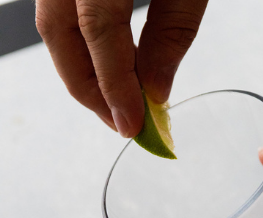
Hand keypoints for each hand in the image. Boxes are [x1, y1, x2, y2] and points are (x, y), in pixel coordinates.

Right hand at [36, 0, 207, 136]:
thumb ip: (172, 30)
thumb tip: (156, 88)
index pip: (97, 31)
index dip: (114, 84)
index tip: (131, 125)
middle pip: (58, 31)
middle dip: (87, 88)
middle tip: (120, 124)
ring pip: (54, 24)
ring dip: (83, 69)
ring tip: (119, 104)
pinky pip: (63, 11)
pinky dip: (84, 44)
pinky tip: (114, 67)